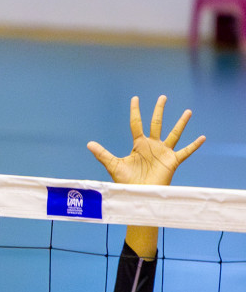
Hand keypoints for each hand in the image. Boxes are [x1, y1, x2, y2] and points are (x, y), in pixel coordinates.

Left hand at [88, 96, 204, 186]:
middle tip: (162, 97)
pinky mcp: (172, 161)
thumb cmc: (126, 182)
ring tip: (188, 111)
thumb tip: (89, 144)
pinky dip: (194, 145)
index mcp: (138, 145)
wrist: (138, 195)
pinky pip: (185, 152)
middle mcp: (152, 145)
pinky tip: (202, 137)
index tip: (135, 98)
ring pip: (174, 134)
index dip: (135, 111)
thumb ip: (103, 154)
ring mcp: (163, 152)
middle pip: (156, 123)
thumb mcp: (114, 166)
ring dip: (181, 123)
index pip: (136, 124)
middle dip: (159, 110)